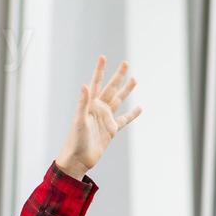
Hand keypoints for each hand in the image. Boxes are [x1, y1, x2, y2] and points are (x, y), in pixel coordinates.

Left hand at [57, 55, 141, 177]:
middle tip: (126, 64)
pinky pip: (124, 120)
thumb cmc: (75, 140)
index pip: (96, 83)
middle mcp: (99, 109)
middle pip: (111, 89)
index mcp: (90, 105)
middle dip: (118, 76)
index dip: (100, 70)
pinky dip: (132, 114)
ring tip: (135, 79)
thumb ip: (82, 103)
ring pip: (119, 101)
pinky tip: (139, 108)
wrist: (78, 159)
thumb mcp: (79, 121)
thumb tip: (84, 85)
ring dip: (126, 90)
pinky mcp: (111, 130)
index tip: (103, 57)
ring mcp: (106, 119)